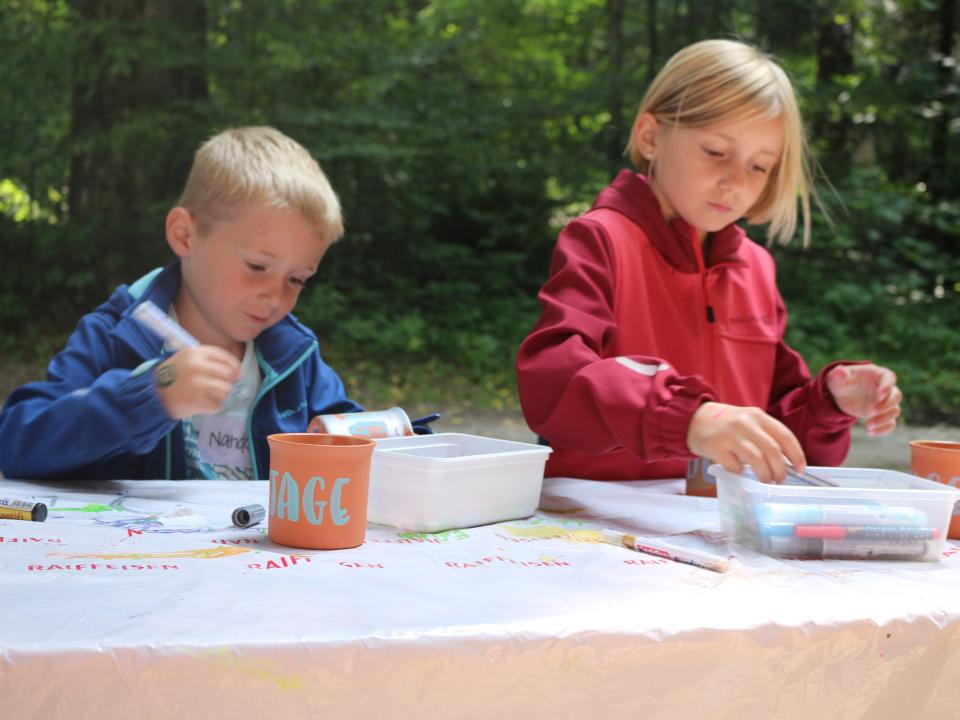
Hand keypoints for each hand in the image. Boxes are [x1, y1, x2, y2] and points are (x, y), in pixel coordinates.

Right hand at [154, 346, 241, 419]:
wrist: (150, 394)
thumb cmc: (172, 376)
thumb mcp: (186, 359)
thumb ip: (208, 361)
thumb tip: (235, 372)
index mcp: (195, 353)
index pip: (225, 357)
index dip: (235, 367)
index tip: (237, 374)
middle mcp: (197, 366)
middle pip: (228, 374)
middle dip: (227, 382)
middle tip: (220, 387)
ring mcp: (197, 384)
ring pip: (225, 390)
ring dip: (221, 395)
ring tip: (209, 396)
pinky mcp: (195, 401)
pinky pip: (216, 405)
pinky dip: (213, 407)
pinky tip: (203, 405)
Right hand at [686, 402, 804, 483]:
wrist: (693, 418)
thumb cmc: (726, 424)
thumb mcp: (748, 421)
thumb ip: (765, 435)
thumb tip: (786, 462)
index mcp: (757, 416)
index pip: (784, 435)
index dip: (796, 454)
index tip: (801, 469)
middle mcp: (745, 423)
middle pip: (772, 450)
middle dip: (781, 470)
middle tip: (781, 480)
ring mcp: (730, 435)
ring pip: (756, 459)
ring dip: (765, 474)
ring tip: (766, 481)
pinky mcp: (715, 447)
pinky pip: (734, 466)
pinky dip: (740, 472)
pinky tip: (738, 470)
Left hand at [826, 363, 901, 435]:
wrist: (841, 395)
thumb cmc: (841, 382)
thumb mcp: (836, 378)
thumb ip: (838, 374)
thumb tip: (839, 371)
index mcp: (877, 375)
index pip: (890, 377)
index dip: (887, 386)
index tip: (879, 396)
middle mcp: (885, 388)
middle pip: (896, 396)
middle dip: (885, 406)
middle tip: (869, 412)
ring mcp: (885, 402)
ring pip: (895, 411)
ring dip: (884, 419)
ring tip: (868, 425)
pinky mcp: (882, 414)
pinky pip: (891, 423)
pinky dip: (884, 429)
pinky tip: (870, 432)